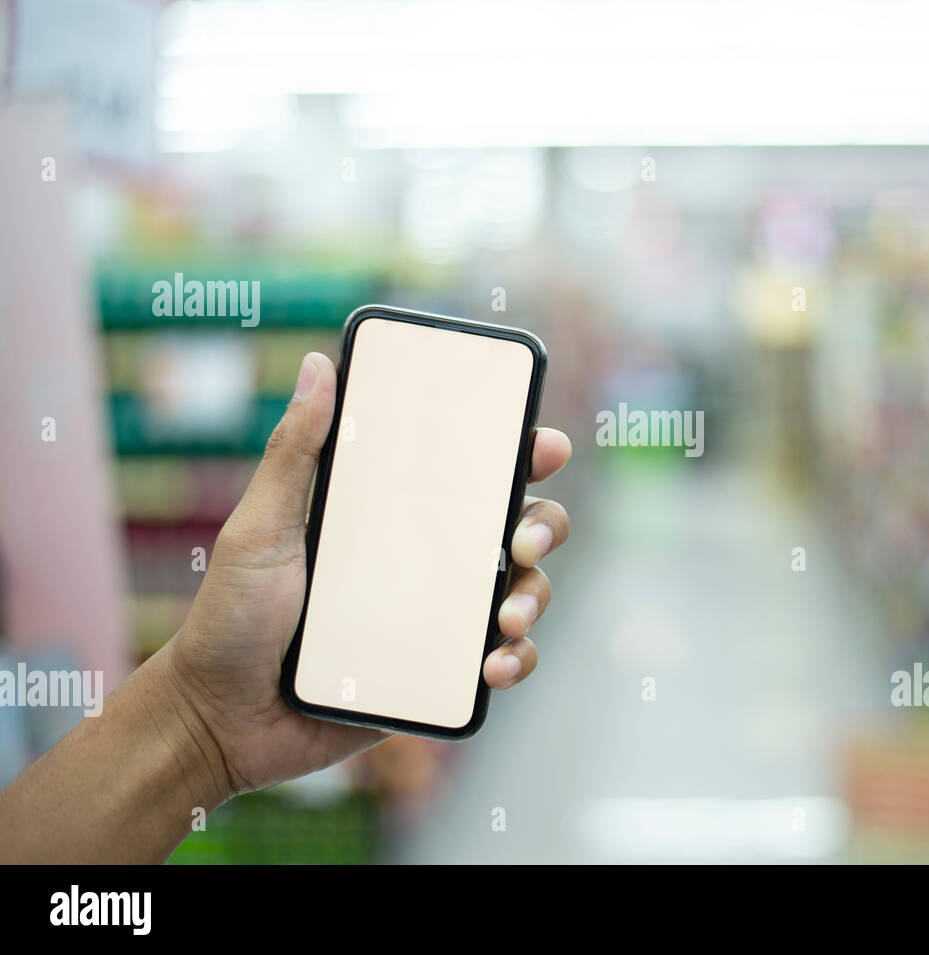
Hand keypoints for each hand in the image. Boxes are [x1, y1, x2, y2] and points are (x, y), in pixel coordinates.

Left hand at [159, 352, 571, 799]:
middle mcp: (431, 560)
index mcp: (396, 515)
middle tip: (521, 540)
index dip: (521, 453)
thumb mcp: (260, 526)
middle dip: (543, 525)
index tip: (541, 447)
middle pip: (520, 526)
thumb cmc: (231, 617)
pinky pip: (506, 660)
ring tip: (507, 619)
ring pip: (526, 591)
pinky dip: (517, 660)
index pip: (473, 472)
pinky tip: (494, 667)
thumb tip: (318, 364)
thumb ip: (294, 450)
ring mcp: (441, 617)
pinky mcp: (442, 674)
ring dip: (534, 597)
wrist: (220, 719)